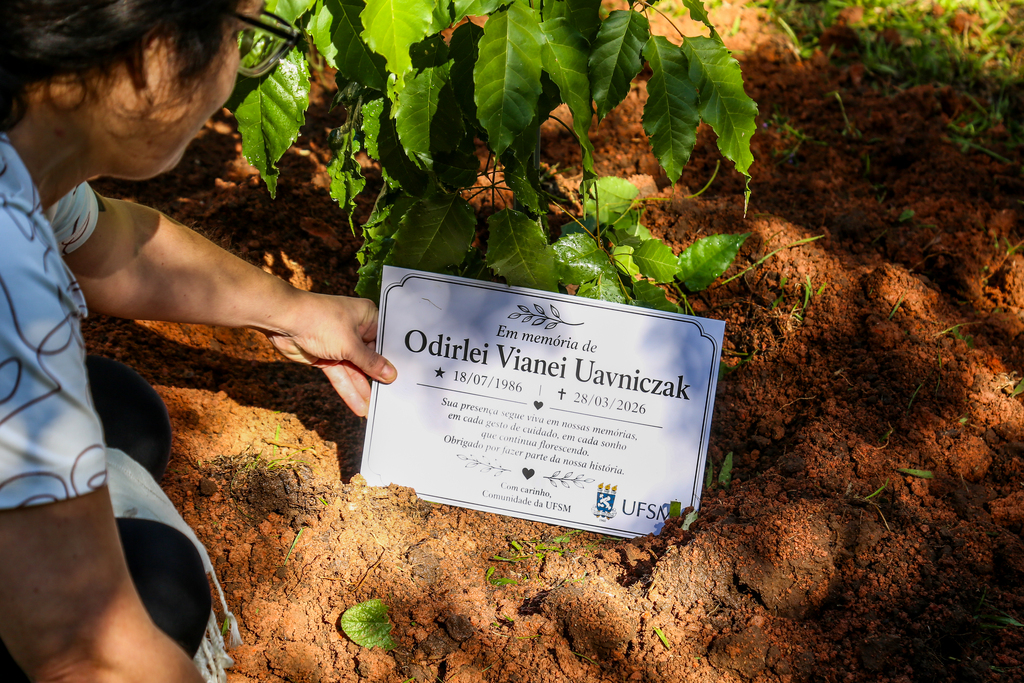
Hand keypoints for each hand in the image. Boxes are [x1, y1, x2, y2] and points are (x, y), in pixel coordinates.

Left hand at [264, 293, 396, 415]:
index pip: (385, 341)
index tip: (405, 378)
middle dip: (378, 378)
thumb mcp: (351, 344)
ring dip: (363, 389)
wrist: (284, 321)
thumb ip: (371, 363)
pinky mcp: (326, 357)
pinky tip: (359, 406)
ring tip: (375, 409)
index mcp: (367, 318)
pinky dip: (348, 390)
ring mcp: (340, 345)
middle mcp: (355, 330)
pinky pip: (340, 376)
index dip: (393, 360)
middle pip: (370, 358)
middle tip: (392, 398)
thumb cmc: (321, 321)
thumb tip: (391, 374)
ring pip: (355, 370)